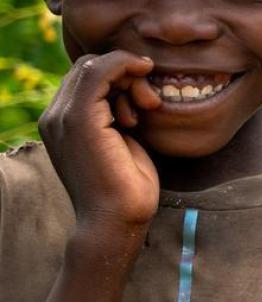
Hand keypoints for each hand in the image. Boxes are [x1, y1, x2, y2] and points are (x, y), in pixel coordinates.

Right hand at [40, 51, 162, 244]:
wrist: (117, 220)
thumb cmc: (127, 190)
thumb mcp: (124, 143)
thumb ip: (119, 116)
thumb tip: (136, 91)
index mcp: (64, 123)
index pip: (85, 79)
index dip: (119, 77)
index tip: (148, 98)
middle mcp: (56, 117)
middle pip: (88, 69)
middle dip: (125, 76)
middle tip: (150, 103)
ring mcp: (63, 117)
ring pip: (94, 67)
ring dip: (130, 78)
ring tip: (147, 108)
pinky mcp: (79, 118)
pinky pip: (99, 72)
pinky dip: (126, 68)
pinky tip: (146, 86)